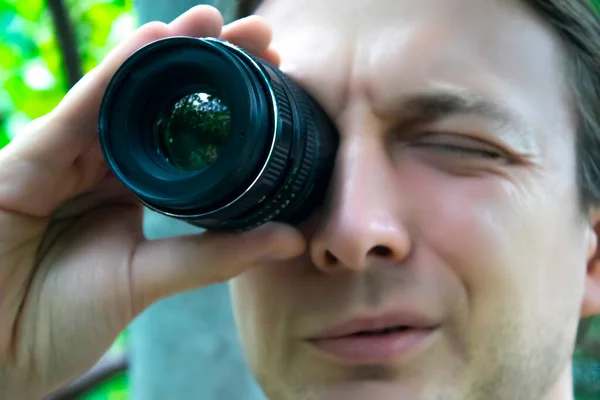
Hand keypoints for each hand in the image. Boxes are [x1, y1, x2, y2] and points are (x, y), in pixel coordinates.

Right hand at [0, 6, 303, 398]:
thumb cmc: (60, 319)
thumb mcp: (149, 280)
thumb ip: (216, 255)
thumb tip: (292, 237)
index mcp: (134, 190)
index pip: (187, 137)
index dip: (229, 107)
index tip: (277, 79)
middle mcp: (103, 166)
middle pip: (159, 105)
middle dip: (207, 65)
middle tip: (260, 35)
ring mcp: (66, 158)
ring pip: (121, 95)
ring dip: (167, 53)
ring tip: (215, 22)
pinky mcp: (27, 159)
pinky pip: (75, 111)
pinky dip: (112, 75)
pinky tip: (152, 42)